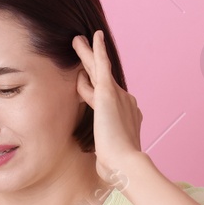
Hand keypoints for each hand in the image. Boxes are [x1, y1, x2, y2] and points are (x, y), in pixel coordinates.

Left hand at [72, 30, 143, 184]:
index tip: (83, 82)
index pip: (103, 97)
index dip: (90, 89)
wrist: (126, 164)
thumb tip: (100, 153)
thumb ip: (104, 147)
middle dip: (92, 63)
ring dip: (89, 53)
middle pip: (103, 78)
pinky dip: (98, 51)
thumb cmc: (117, 167)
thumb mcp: (106, 154)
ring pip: (99, 69)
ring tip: (78, 40)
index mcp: (124, 115)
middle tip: (84, 48)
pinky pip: (102, 66)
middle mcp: (124, 101)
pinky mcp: (108, 93)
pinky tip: (94, 37)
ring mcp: (117, 95)